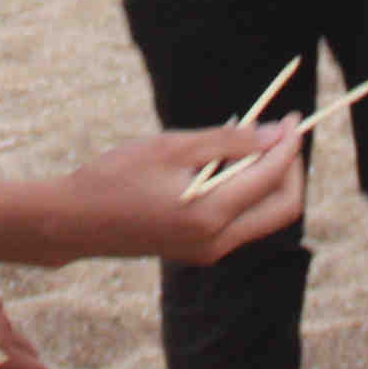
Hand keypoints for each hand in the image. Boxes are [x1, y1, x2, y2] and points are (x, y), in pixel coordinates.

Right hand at [62, 120, 309, 263]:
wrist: (73, 221)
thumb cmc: (116, 175)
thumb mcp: (173, 147)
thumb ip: (230, 141)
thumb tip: (278, 133)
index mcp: (210, 214)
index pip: (272, 178)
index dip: (289, 145)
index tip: (294, 116)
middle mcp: (217, 241)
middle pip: (283, 208)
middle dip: (289, 168)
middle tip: (280, 132)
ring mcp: (209, 251)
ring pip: (264, 217)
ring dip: (267, 179)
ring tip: (249, 141)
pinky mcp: (199, 251)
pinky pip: (240, 222)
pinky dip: (245, 193)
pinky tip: (225, 164)